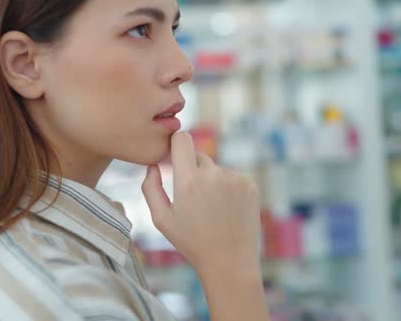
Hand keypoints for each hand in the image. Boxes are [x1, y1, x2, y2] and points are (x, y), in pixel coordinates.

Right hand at [141, 132, 261, 274]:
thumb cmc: (192, 242)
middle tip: (193, 200)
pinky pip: (232, 176)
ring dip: (211, 181)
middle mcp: (214, 174)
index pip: (182, 138)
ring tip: (212, 210)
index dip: (176, 144)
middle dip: (192, 170)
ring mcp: (235, 178)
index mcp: (189, 181)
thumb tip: (153, 165)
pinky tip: (226, 210)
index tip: (173, 155)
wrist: (230, 262)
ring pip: (216, 168)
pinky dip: (228, 187)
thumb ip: (150, 187)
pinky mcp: (250, 184)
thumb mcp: (161, 219)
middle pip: (198, 156)